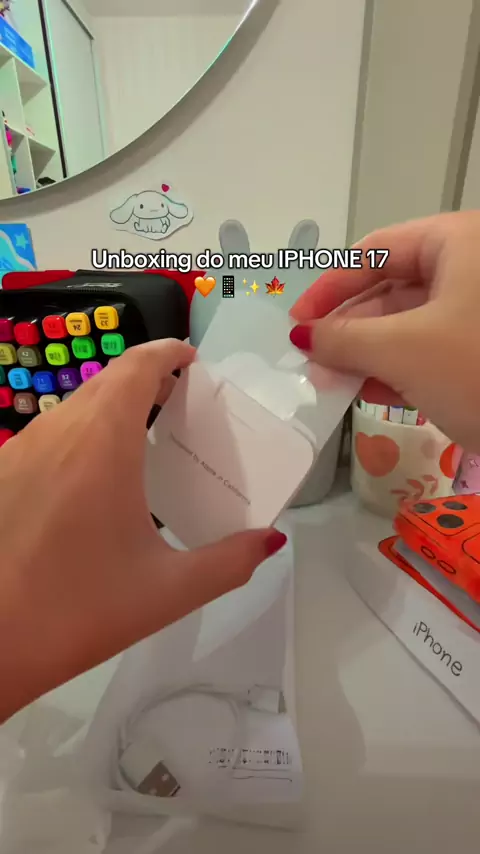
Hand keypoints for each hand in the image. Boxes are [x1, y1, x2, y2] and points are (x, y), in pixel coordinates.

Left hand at [0, 340, 285, 721]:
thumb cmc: (78, 611)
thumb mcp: (168, 591)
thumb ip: (230, 562)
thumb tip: (270, 540)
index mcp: (102, 442)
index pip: (137, 367)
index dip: (167, 352)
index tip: (192, 362)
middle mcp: (57, 432)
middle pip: (107, 381)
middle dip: (146, 380)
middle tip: (181, 405)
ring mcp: (19, 450)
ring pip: (74, 406)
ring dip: (112, 406)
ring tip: (145, 439)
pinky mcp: (1, 473)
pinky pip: (50, 433)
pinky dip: (82, 433)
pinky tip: (96, 480)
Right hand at [290, 211, 479, 451]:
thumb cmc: (477, 369)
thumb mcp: (403, 351)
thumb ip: (343, 339)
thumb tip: (301, 335)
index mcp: (458, 242)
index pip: (375, 251)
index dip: (329, 287)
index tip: (296, 323)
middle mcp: (471, 267)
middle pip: (391, 288)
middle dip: (348, 328)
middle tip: (312, 362)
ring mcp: (479, 311)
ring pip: (409, 322)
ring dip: (367, 353)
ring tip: (333, 381)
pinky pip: (431, 347)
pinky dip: (398, 367)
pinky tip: (369, 391)